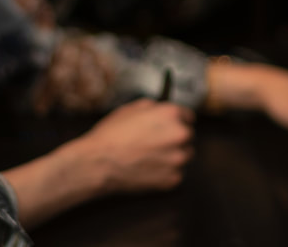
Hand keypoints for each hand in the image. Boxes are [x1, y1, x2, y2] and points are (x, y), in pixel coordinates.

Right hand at [75, 98, 195, 193]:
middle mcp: (180, 135)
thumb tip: (160, 109)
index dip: (177, 121)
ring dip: (173, 155)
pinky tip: (149, 169)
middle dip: (175, 138)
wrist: (99, 162)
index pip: (188, 116)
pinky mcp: (173, 179)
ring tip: (150, 156)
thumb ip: (152, 107)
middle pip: (188, 136)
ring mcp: (178, 159)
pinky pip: (176, 174)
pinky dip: (166, 173)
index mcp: (171, 114)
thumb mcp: (130, 109)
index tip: (171, 126)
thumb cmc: (111, 135)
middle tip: (156, 143)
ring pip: (184, 156)